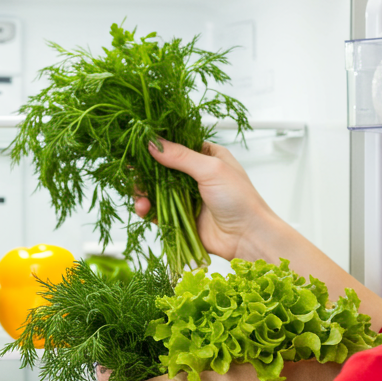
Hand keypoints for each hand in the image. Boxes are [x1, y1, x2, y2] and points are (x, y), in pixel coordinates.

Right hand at [134, 139, 291, 262]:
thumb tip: (153, 143)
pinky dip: (147, 210)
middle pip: (160, 168)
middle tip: (133, 175)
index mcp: (206, 156)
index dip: (155, 145)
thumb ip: (181, 157)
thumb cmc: (241, 200)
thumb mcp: (211, 170)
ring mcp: (186, 197)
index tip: (136, 146)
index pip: (175, 144)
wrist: (248, 237)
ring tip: (140, 199)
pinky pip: (158, 211)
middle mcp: (195, 175)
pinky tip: (144, 209)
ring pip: (155, 190)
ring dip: (143, 192)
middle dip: (144, 172)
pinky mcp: (181, 218)